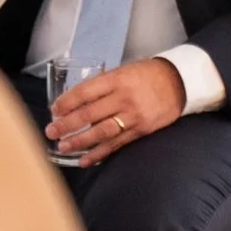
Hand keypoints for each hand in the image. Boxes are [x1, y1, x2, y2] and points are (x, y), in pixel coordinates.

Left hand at [47, 58, 184, 167]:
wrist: (179, 83)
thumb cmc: (147, 74)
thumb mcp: (124, 70)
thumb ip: (103, 84)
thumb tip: (77, 99)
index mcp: (117, 80)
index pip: (85, 92)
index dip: (67, 102)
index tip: (54, 110)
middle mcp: (123, 98)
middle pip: (89, 114)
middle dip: (67, 124)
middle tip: (51, 131)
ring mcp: (133, 116)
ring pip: (101, 132)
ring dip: (79, 141)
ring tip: (63, 146)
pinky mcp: (140, 131)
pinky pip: (116, 144)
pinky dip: (99, 153)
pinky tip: (84, 160)